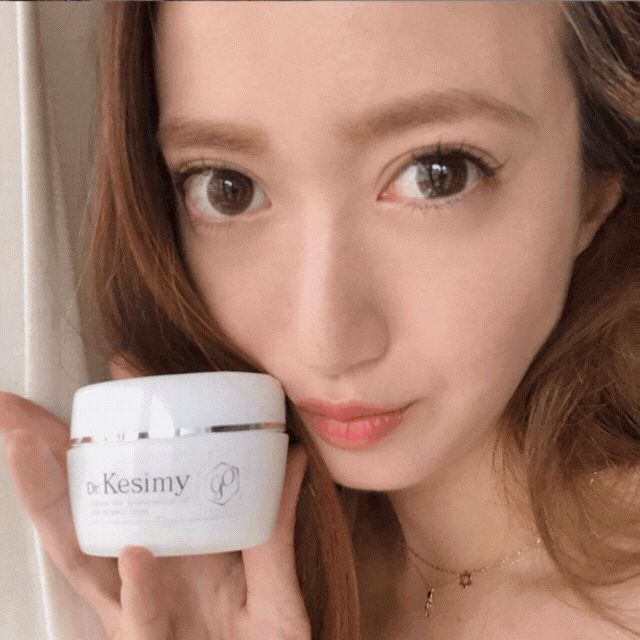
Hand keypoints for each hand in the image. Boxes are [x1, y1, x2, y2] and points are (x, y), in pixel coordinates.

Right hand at [0, 390, 310, 639]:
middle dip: (41, 463)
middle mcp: (139, 577)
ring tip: (27, 448)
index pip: (127, 486)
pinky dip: (139, 589)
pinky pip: (140, 622)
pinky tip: (137, 551)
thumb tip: (292, 457)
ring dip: (50, 504)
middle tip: (12, 413)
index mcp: (166, 550)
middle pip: (79, 513)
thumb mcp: (275, 585)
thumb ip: (276, 528)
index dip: (115, 434)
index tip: (117, 374)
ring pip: (79, 560)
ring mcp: (137, 616)